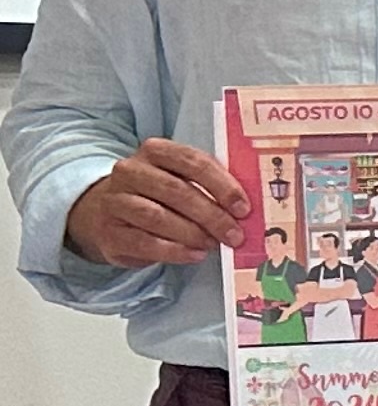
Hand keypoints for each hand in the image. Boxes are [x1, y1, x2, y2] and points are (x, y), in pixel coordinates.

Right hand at [64, 139, 247, 267]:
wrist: (105, 214)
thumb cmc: (157, 196)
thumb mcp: (180, 181)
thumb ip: (209, 186)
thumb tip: (245, 209)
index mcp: (154, 151)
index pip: (192, 161)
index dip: (221, 185)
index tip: (243, 208)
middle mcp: (130, 171)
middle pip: (176, 191)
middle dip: (211, 215)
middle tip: (235, 235)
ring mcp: (114, 200)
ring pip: (157, 216)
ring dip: (192, 233)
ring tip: (214, 244)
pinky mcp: (108, 231)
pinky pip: (143, 242)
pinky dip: (173, 251)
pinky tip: (194, 255)